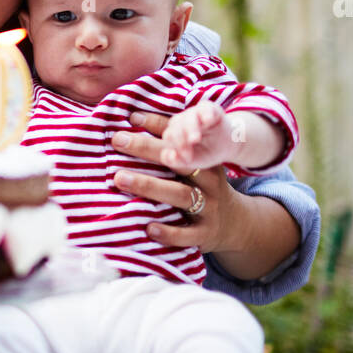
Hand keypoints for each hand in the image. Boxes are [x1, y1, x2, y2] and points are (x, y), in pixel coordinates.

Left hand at [109, 111, 244, 253]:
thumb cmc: (201, 188)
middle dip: (147, 150)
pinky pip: (187, 234)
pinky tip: (149, 228)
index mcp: (204, 160)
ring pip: (181, 194)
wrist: (236, 224)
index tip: (130, 118)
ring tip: (120, 179)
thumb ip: (170, 148)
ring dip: (149, 186)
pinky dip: (169, 232)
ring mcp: (208, 207)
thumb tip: (132, 118)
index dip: (157, 126)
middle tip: (117, 141)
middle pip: (179, 162)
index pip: (180, 139)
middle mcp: (208, 181)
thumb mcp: (194, 167)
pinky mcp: (205, 233)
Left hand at [159, 101, 234, 171]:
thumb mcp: (192, 161)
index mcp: (174, 133)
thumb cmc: (205, 152)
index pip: (169, 136)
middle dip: (181, 140)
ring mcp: (195, 113)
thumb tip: (169, 155)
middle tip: (191, 151)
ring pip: (188, 117)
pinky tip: (208, 121)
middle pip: (175, 126)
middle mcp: (182, 121)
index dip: (177, 148)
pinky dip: (206, 113)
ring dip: (191, 128)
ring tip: (195, 139)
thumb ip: (176, 161)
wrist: (228, 146)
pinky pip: (205, 107)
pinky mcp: (209, 108)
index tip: (188, 160)